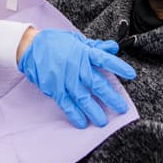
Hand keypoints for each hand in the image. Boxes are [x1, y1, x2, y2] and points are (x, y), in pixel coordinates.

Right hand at [17, 29, 135, 127]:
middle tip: (121, 108)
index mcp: (83, 52)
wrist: (31, 46)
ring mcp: (65, 79)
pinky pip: (66, 104)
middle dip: (111, 97)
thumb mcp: (76, 39)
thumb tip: (113, 47)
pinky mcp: (54, 89)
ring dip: (94, 110)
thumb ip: (95, 46)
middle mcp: (76, 67)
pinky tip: (82, 122)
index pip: (104, 59)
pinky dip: (74, 114)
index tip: (131, 75)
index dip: (118, 67)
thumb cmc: (56, 42)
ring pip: (83, 98)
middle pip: (97, 84)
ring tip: (103, 121)